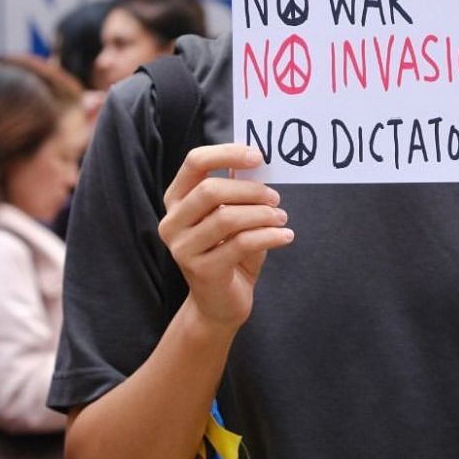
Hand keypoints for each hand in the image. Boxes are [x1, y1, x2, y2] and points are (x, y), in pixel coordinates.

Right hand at [158, 144, 293, 328]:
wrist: (220, 304)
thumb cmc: (229, 254)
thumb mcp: (232, 217)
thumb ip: (238, 190)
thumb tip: (256, 157)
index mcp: (176, 200)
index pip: (195, 162)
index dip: (227, 153)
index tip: (258, 156)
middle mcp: (172, 222)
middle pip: (210, 190)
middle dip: (250, 191)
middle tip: (275, 198)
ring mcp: (182, 248)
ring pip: (226, 218)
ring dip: (262, 215)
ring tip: (282, 218)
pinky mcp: (201, 270)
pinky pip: (241, 244)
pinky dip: (269, 236)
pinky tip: (286, 236)